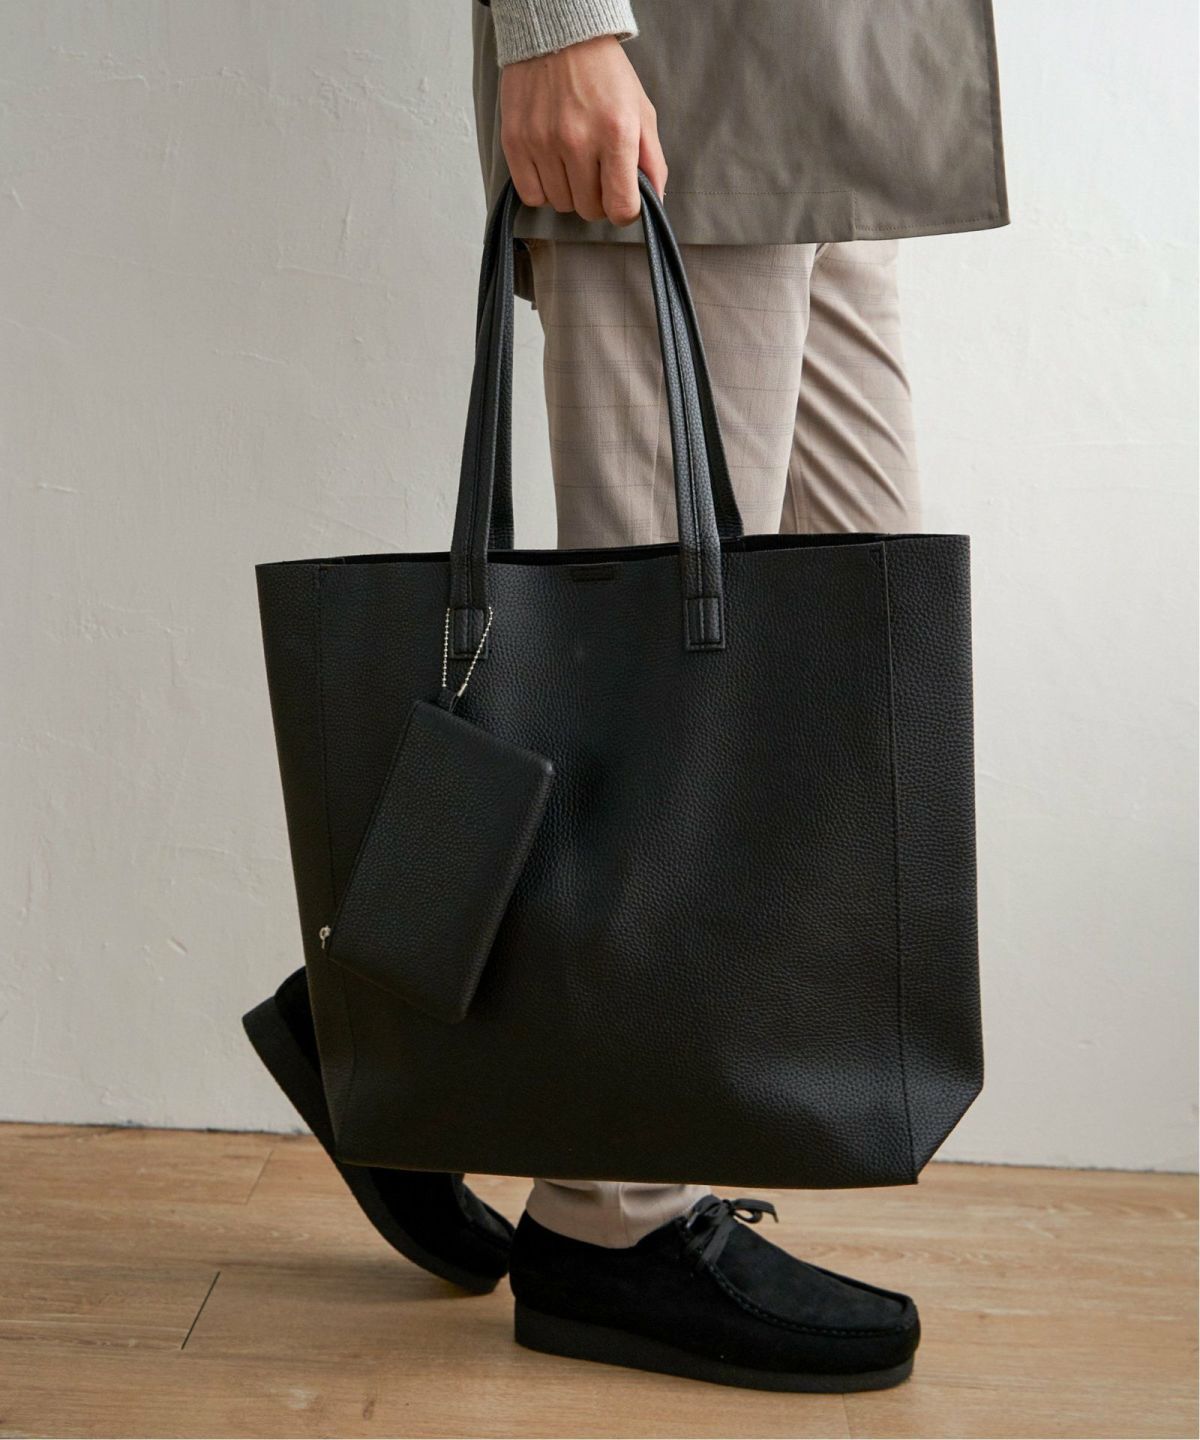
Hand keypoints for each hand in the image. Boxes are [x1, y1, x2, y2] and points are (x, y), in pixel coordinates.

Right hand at [499, 35, 666, 226]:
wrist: (557, 33)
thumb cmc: (603, 73)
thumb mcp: (641, 110)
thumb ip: (653, 160)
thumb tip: (655, 202)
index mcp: (616, 133)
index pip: (621, 207)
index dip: (625, 210)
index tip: (621, 198)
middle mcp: (577, 140)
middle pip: (590, 210)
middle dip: (597, 198)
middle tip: (596, 172)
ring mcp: (543, 142)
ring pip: (561, 204)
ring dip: (569, 191)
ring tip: (572, 160)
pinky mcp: (515, 142)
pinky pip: (532, 194)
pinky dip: (542, 188)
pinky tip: (551, 165)